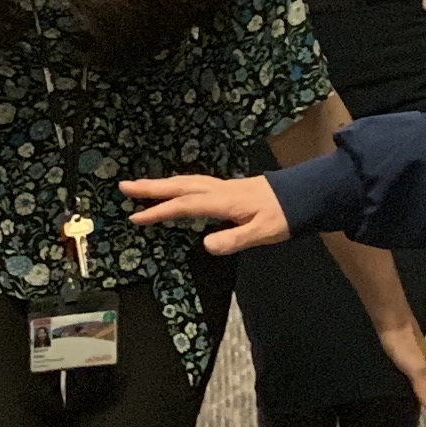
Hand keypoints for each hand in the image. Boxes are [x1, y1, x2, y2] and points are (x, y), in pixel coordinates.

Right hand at [120, 171, 290, 252]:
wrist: (302, 196)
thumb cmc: (283, 216)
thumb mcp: (263, 233)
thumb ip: (235, 239)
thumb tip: (206, 245)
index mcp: (223, 201)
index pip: (185, 206)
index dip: (159, 212)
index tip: (135, 217)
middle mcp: (219, 190)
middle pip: (179, 187)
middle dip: (150, 188)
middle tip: (123, 186)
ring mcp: (223, 187)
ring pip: (186, 182)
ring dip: (162, 184)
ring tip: (140, 187)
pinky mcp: (227, 189)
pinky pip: (194, 184)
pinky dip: (178, 185)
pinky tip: (174, 190)